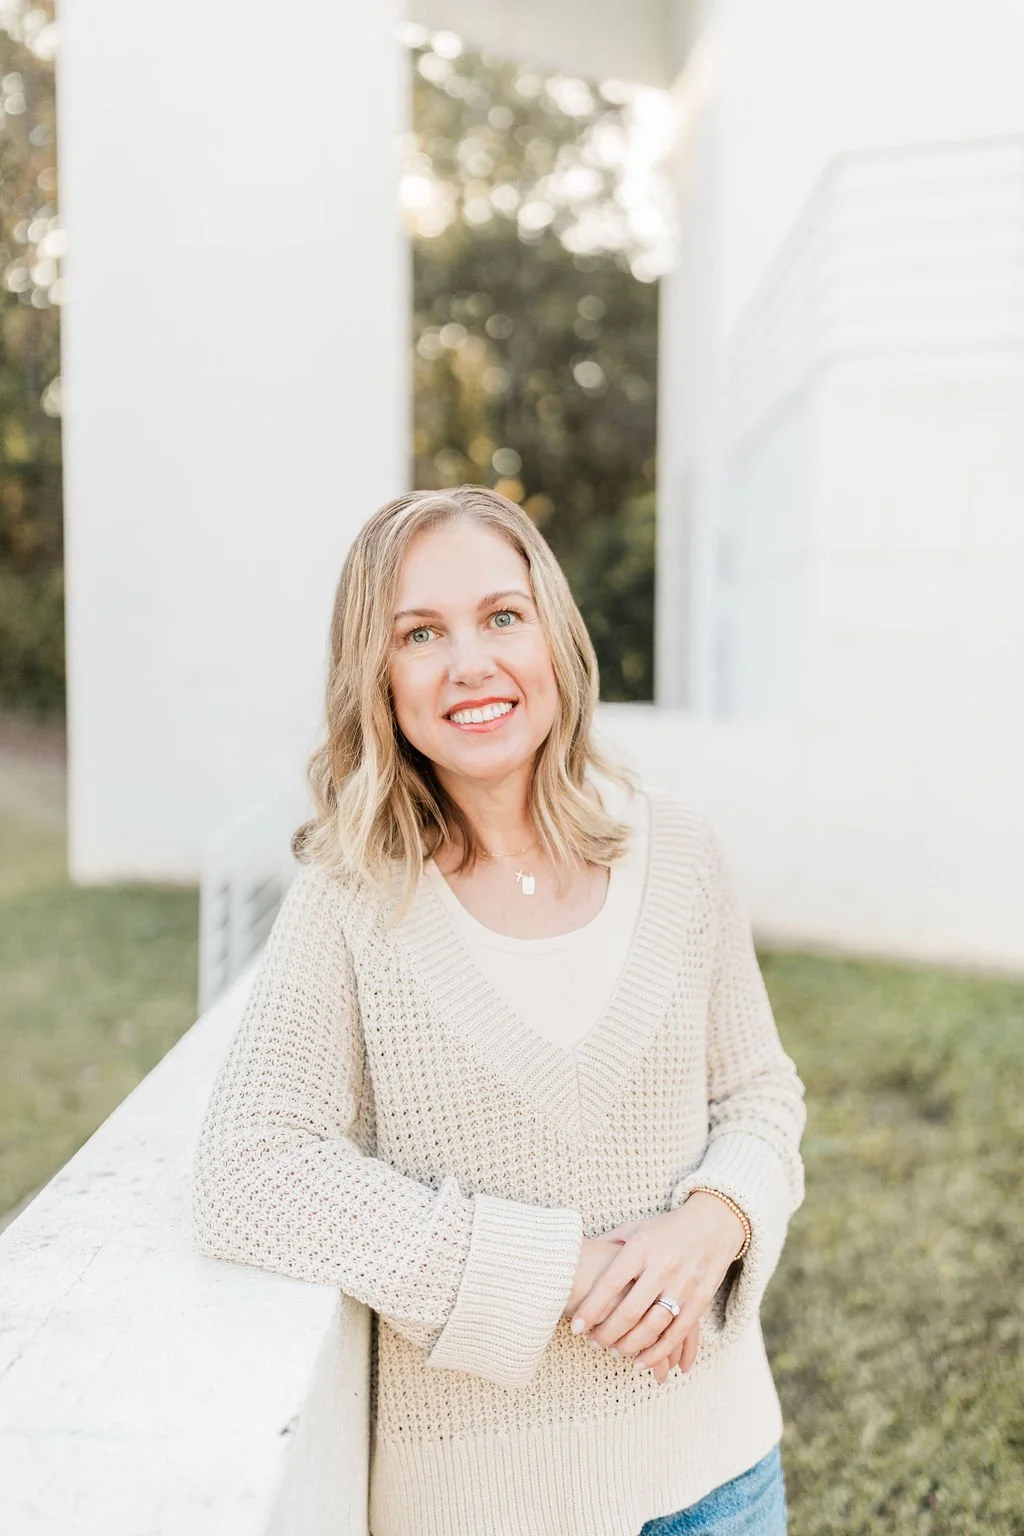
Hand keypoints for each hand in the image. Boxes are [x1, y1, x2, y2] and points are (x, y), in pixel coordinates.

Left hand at [569, 1195, 744, 1372]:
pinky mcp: (701, 1300)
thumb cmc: (667, 1228)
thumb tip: (578, 1253)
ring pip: (653, 1326)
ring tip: (614, 1351)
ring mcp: (684, 1284)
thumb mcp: (637, 1227)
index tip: (575, 1327)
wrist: (714, 1223)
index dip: (591, 1308)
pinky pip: (677, 1334)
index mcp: (642, 1247)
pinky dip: (658, 1353)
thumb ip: (612, 1243)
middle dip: (607, 1333)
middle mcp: (662, 1266)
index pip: (610, 1283)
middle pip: (630, 1310)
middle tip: (593, 1342)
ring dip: (630, 1345)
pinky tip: (641, 1362)